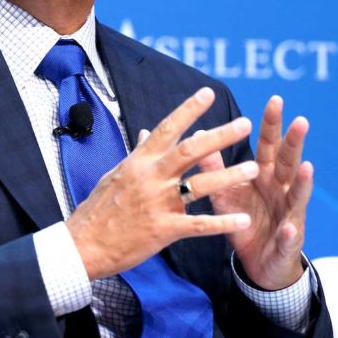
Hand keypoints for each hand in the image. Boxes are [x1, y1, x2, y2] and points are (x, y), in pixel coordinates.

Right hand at [66, 87, 257, 280]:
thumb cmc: (99, 209)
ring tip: (254, 168)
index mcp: (139, 161)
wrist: (83, 245)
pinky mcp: (163, 230)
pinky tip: (243, 220)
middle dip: (219, 136)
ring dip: (229, 176)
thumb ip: (137, 153)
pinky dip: (222, 222)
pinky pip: (199, 225)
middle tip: (244, 124)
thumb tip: (147, 131)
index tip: (207, 92)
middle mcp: (150, 177)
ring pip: (200, 185)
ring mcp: (158, 203)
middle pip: (190, 150)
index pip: (166, 128)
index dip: (188, 110)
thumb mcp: (115, 174)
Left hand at [201, 96, 312, 290]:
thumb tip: (198, 135)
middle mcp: (280, 190)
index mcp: (265, 176)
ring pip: (297, 195)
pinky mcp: (287, 243)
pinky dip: (289, 232)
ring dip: (302, 182)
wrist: (259, 264)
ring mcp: (289, 215)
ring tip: (306, 166)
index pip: (269, 145)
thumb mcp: (226, 193)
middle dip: (295, 142)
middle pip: (289, 162)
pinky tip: (290, 227)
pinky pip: (288, 237)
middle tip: (300, 120)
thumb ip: (215, 167)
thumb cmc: (244, 221)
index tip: (275, 99)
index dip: (272, 124)